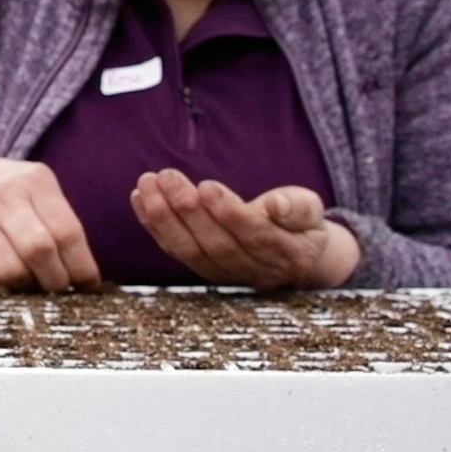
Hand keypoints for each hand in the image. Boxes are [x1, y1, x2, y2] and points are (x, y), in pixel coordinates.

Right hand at [0, 158, 100, 292]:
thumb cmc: (15, 195)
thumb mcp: (42, 190)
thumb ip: (64, 223)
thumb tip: (87, 279)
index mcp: (34, 182)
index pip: (65, 231)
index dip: (81, 265)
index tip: (89, 285)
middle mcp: (2, 198)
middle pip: (38, 250)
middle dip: (56, 280)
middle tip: (62, 288)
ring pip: (10, 271)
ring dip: (29, 289)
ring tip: (37, 285)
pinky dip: (0, 292)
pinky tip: (10, 287)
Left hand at [130, 169, 359, 289]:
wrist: (293, 255)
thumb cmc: (299, 224)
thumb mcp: (311, 212)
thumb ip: (298, 208)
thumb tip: (277, 204)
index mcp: (288, 254)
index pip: (255, 236)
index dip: (229, 213)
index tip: (207, 186)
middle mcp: (254, 271)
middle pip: (216, 245)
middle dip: (187, 210)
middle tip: (167, 176)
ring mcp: (226, 275)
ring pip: (190, 251)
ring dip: (163, 217)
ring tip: (148, 183)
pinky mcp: (203, 270)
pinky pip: (175, 250)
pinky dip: (153, 225)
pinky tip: (139, 197)